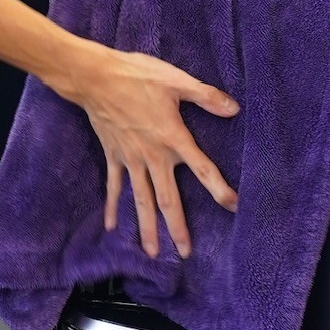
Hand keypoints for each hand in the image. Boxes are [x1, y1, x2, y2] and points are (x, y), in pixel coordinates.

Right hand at [61, 42, 238, 260]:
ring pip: (142, 200)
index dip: (219, 189)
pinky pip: (115, 186)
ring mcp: (131, 160)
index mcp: (172, 138)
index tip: (233, 207)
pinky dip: (114, 206)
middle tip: (186, 253)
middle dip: (178, 227)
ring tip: (153, 253)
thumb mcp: (176, 80)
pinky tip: (112, 227)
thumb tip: (234, 108)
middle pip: (168, 199)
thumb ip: (205, 96)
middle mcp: (152, 156)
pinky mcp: (114, 156)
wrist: (95, 78)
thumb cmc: (137, 76)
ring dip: (148, 227)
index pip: (202, 169)